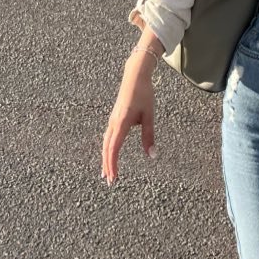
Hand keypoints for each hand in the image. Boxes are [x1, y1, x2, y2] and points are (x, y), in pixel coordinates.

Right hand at [101, 51, 158, 185]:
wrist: (134, 77)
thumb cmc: (144, 95)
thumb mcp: (150, 116)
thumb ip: (149, 136)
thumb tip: (152, 155)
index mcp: (121, 123)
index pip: (114, 148)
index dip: (113, 164)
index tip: (113, 177)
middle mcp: (113, 123)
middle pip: (107, 148)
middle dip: (107, 165)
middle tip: (109, 181)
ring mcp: (112, 121)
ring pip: (106, 143)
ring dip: (106, 158)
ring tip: (106, 172)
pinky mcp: (114, 119)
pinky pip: (108, 137)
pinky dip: (107, 149)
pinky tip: (109, 155)